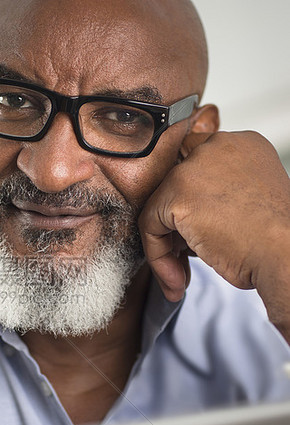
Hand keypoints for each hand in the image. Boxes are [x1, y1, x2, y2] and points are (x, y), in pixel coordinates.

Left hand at [138, 130, 289, 339]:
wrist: (285, 255)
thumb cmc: (275, 239)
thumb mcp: (249, 204)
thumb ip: (218, 197)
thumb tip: (186, 216)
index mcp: (242, 146)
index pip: (196, 168)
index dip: (190, 206)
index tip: (193, 236)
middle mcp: (217, 147)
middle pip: (173, 185)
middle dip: (174, 226)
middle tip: (185, 256)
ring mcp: (194, 168)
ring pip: (158, 207)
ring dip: (166, 246)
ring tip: (181, 274)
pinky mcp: (176, 193)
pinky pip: (149, 225)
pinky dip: (158, 256)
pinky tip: (177, 277)